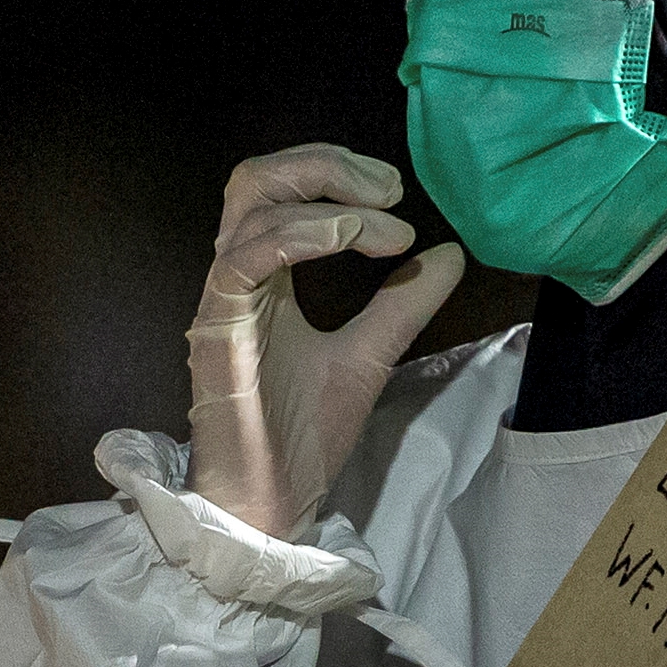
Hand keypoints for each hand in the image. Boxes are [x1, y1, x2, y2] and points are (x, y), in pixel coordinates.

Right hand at [187, 147, 467, 540]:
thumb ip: (402, 306)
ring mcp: (223, 298)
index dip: (336, 175)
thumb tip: (448, 254)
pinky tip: (353, 239)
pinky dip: (304, 234)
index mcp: (264, 277)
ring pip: (253, 202)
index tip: (398, 200)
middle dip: (327, 165)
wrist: (273, 502)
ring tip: (389, 228)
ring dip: (329, 199)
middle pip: (258, 178)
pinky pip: (248, 255)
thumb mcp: (370, 356)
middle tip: (390, 189)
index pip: (281, 191)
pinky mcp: (218, 325)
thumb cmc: (301, 437)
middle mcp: (237, 276)